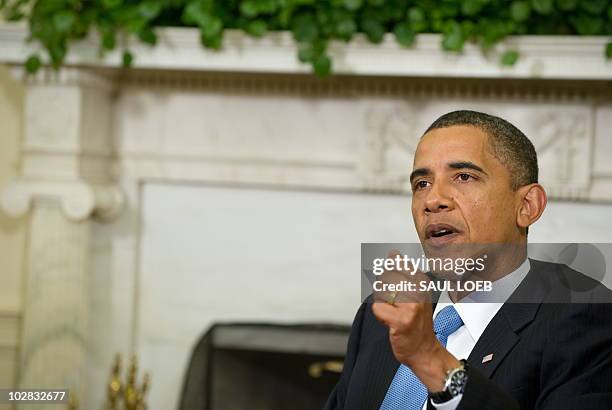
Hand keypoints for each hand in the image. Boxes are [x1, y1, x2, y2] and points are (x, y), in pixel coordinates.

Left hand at [372, 252, 459, 391]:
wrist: (424, 350)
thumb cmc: (417, 323)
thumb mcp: (415, 294)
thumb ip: (404, 274)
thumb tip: (393, 254)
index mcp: (422, 282)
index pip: (398, 262)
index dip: (389, 269)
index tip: (393, 281)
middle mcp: (419, 291)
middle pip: (386, 276)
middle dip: (384, 290)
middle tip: (396, 305)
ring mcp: (411, 306)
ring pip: (381, 292)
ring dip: (383, 304)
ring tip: (395, 314)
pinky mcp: (401, 319)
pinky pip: (378, 308)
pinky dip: (380, 316)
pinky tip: (391, 321)